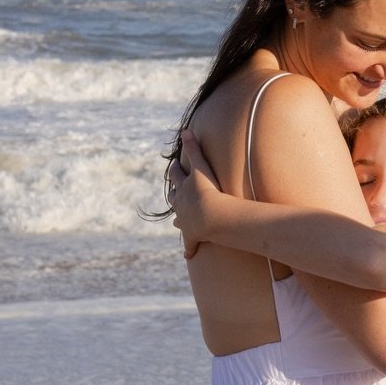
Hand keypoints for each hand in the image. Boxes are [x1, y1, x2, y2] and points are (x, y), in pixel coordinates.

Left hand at [169, 130, 220, 257]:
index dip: (176, 172)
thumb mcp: (202, 167)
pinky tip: (187, 255)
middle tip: (174, 191)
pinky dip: (188, 249)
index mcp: (184, 189)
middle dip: (174, 193)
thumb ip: (195, 148)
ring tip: (177, 220)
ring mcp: (186, 222)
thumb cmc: (209, 192)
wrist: (212, 216)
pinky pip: (190, 244)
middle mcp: (181, 205)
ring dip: (179, 218)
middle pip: (174, 197)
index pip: (177, 177)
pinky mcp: (193, 236)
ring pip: (179, 219)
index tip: (174, 167)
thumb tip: (186, 129)